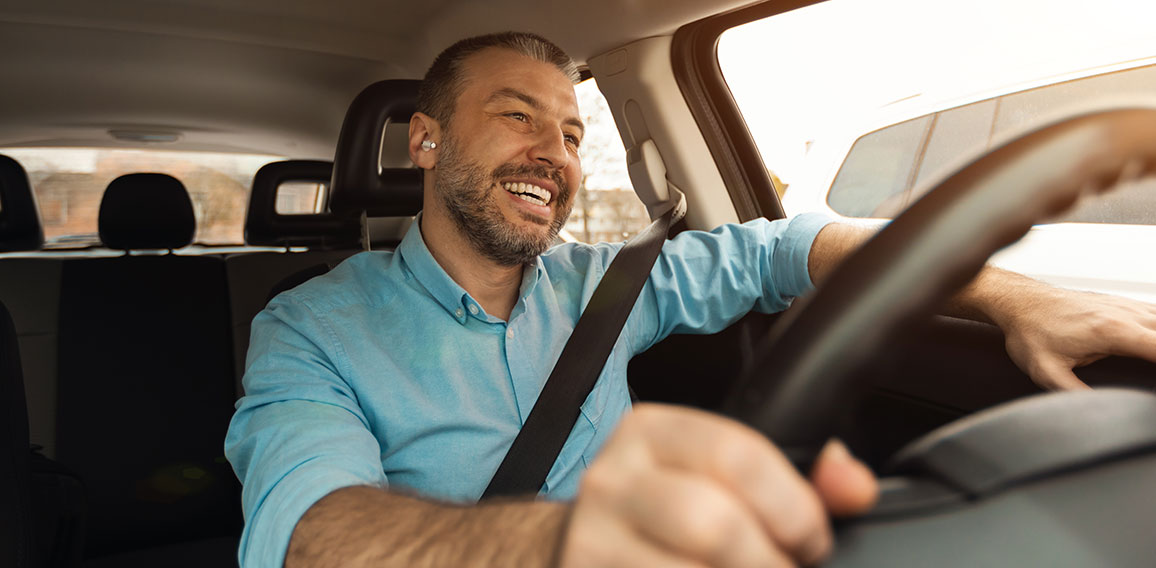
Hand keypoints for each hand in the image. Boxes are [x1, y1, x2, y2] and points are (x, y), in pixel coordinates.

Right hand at [557, 404, 876, 567]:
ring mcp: (591, 538)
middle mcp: (612, 478)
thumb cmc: (666, 514)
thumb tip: (854, 485)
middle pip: (711, 524)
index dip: (794, 508)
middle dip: (767, 561)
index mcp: (653, 432)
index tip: (812, 541)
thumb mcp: (721, 479)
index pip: (738, 456)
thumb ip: (798, 481)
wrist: (578, 549)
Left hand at [994, 285, 1155, 389]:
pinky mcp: (1120, 303)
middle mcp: (1124, 313)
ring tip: (1154, 365)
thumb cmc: (1029, 333)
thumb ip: (1075, 392)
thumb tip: (1098, 411)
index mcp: (1112, 330)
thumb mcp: (1047, 371)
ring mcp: (1124, 305)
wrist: (1017, 302)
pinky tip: (1153, 343)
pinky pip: (1154, 313)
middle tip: (1154, 378)